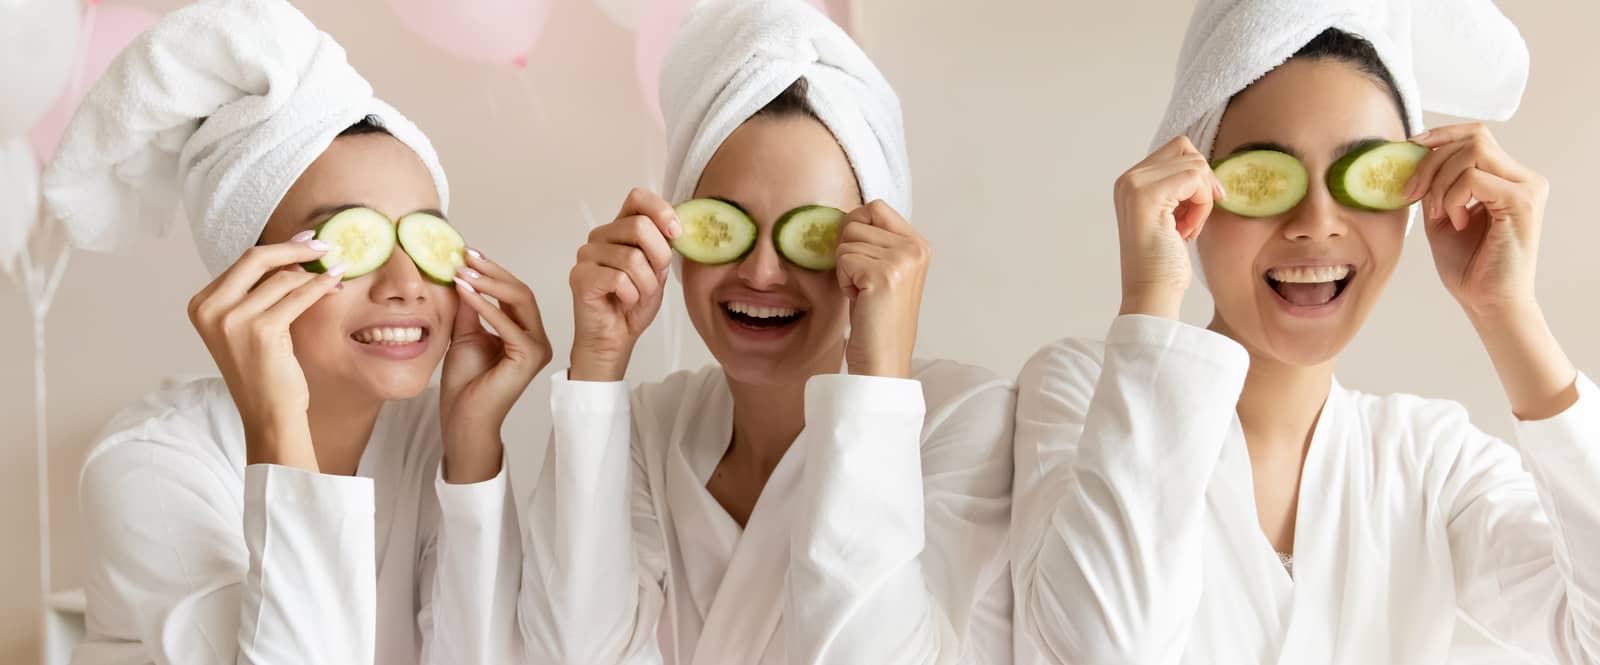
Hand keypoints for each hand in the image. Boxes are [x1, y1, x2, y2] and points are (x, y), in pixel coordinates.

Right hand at [187, 231, 342, 470]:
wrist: (267, 413)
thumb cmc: (263, 370)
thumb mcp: (248, 325)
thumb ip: (258, 292)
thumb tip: (292, 254)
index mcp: (202, 305)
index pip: (243, 263)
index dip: (278, 249)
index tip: (304, 242)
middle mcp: (211, 310)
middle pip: (256, 258)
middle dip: (293, 249)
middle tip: (322, 245)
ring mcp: (232, 320)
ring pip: (282, 279)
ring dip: (313, 273)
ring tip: (335, 274)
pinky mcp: (261, 330)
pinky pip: (298, 296)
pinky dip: (320, 286)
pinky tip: (335, 282)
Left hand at [441, 249, 551, 482]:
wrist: (463, 418)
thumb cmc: (465, 383)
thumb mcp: (464, 332)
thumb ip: (469, 305)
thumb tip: (463, 272)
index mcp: (524, 333)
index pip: (513, 293)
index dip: (491, 272)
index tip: (467, 254)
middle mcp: (537, 338)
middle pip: (520, 292)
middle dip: (492, 271)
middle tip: (465, 255)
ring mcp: (537, 348)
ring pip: (520, 301)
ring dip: (489, 283)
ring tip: (462, 270)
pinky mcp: (530, 357)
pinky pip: (508, 324)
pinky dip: (486, 305)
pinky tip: (465, 292)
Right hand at [568, 188, 678, 380]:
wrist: (614, 339)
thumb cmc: (633, 305)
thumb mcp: (658, 270)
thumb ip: (663, 244)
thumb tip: (676, 226)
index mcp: (620, 228)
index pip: (638, 198)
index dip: (661, 211)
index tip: (676, 233)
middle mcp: (600, 236)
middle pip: (639, 227)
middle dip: (659, 259)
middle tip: (654, 280)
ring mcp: (586, 255)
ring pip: (632, 258)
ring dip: (646, 284)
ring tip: (638, 296)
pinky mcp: (580, 277)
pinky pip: (619, 279)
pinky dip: (631, 295)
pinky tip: (624, 302)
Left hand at [835, 200, 928, 378]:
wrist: (883, 360)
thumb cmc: (877, 318)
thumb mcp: (885, 270)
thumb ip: (876, 241)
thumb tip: (847, 215)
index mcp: (919, 245)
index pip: (875, 207)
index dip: (855, 229)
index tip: (861, 261)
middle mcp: (915, 248)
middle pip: (856, 222)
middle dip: (849, 252)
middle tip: (864, 284)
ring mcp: (902, 260)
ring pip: (846, 241)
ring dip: (845, 269)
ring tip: (864, 294)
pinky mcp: (884, 275)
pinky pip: (843, 260)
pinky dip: (844, 282)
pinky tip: (860, 301)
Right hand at [1112, 135, 1223, 318]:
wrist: (1151, 296)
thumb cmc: (1165, 264)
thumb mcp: (1172, 217)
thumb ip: (1178, 188)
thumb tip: (1206, 166)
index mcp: (1130, 183)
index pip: (1177, 151)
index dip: (1197, 178)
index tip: (1194, 213)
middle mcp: (1127, 179)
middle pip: (1186, 149)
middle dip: (1202, 183)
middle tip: (1192, 220)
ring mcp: (1134, 185)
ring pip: (1194, 163)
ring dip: (1203, 198)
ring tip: (1187, 229)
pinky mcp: (1147, 195)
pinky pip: (1195, 179)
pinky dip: (1202, 205)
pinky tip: (1187, 231)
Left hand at [1407, 122, 1548, 317]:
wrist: (1486, 302)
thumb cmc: (1467, 265)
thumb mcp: (1440, 215)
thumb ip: (1434, 185)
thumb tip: (1412, 154)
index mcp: (1507, 177)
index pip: (1476, 135)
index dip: (1441, 135)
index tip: (1409, 148)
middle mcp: (1524, 178)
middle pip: (1473, 137)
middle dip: (1431, 161)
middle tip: (1412, 194)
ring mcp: (1527, 188)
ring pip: (1473, 152)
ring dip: (1440, 182)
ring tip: (1439, 214)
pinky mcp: (1522, 202)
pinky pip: (1474, 178)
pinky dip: (1452, 197)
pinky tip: (1455, 222)